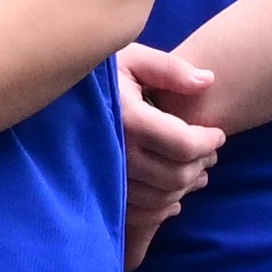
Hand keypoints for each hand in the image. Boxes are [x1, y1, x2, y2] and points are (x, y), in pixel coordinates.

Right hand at [118, 42, 229, 249]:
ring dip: (186, 187)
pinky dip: (162, 210)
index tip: (218, 134)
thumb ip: (170, 69)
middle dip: (201, 164)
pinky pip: (138, 214)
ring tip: (197, 170)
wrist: (53, 93)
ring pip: (161, 197)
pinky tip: (174, 198)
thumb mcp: (132, 57)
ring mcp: (105, 175)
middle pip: (175, 175)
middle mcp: (116, 151)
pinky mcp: (99, 190)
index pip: (184, 144)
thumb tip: (207, 81)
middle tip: (210, 151)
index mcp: (129, 118)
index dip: (209, 142)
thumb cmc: (98, 72)